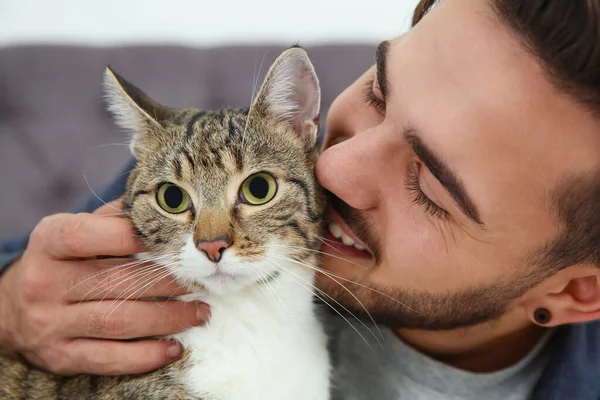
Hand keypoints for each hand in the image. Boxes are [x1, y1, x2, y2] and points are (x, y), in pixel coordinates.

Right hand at [0, 200, 208, 374]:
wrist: (13, 307)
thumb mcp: (76, 229)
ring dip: (169, 319)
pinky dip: (147, 355)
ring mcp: (50, 323)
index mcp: (49, 242)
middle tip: (201, 282)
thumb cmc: (62, 260)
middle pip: (117, 283)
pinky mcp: (61, 356)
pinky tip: (174, 346)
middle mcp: (46, 283)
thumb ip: (115, 217)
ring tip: (200, 312)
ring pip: (120, 322)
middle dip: (168, 283)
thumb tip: (168, 205)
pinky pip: (110, 359)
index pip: (89, 235)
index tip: (173, 241)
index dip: (133, 237)